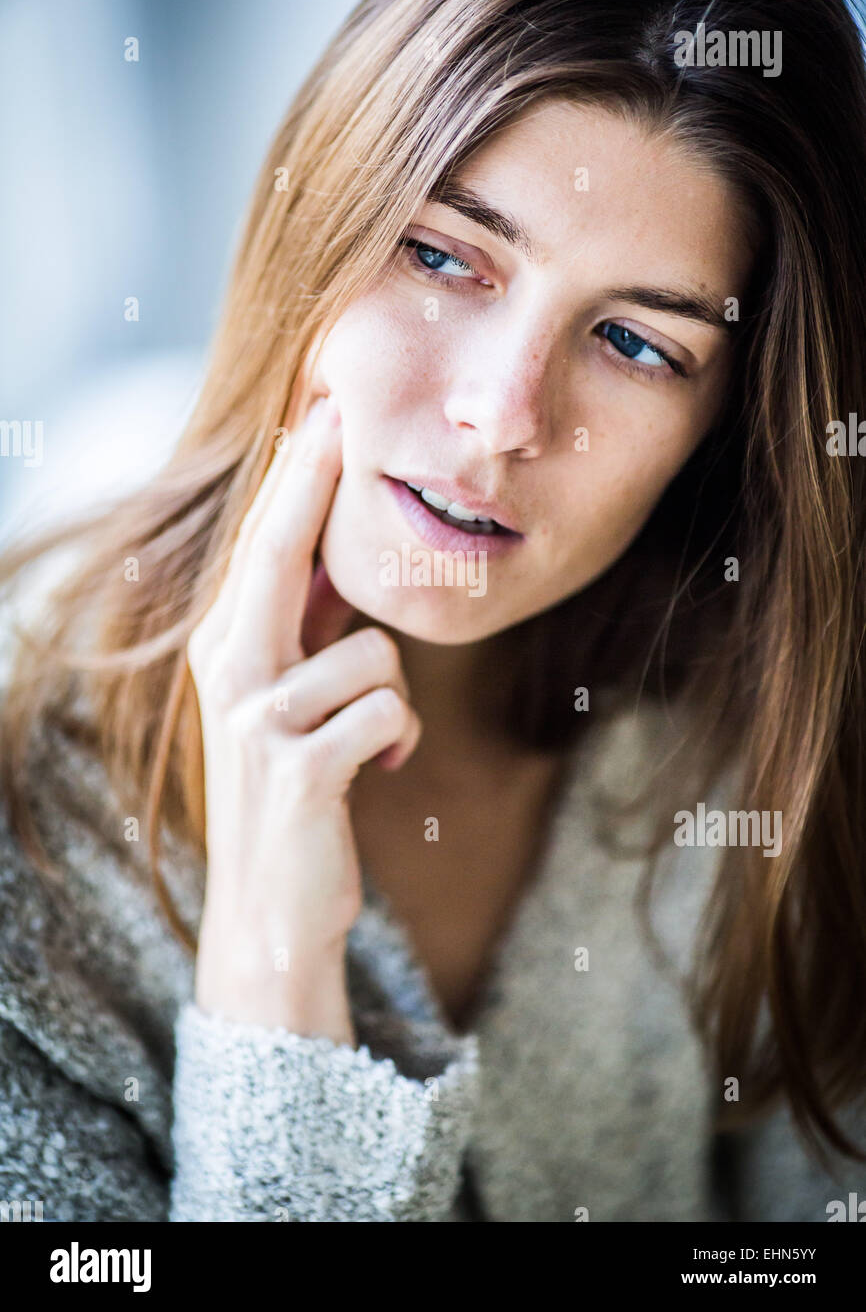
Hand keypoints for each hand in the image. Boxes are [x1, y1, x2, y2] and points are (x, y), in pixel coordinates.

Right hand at [186, 396, 421, 1038]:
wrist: (271, 906)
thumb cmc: (293, 787)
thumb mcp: (286, 699)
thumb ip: (306, 629)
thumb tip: (345, 552)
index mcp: (226, 645)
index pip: (264, 545)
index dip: (296, 475)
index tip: (321, 407)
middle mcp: (229, 668)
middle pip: (282, 553)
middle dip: (312, 481)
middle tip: (335, 414)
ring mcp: (256, 718)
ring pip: (373, 653)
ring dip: (392, 700)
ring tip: (367, 742)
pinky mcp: (295, 766)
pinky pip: (388, 712)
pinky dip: (399, 741)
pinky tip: (375, 771)